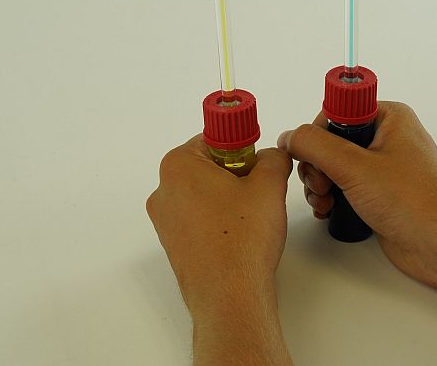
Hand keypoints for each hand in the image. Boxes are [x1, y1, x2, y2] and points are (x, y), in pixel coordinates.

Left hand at [146, 134, 292, 316]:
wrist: (230, 296)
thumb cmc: (242, 240)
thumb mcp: (269, 185)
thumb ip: (273, 158)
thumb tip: (271, 157)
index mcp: (178, 166)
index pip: (212, 140)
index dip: (240, 149)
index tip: (256, 163)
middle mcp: (163, 191)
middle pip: (206, 167)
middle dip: (235, 175)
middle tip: (258, 191)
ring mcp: (165, 221)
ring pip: (203, 195)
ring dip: (228, 199)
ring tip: (251, 218)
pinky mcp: (173, 245)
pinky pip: (199, 220)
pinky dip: (219, 222)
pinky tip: (239, 236)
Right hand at [278, 101, 436, 293]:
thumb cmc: (413, 201)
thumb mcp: (354, 166)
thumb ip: (315, 146)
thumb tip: (290, 136)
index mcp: (389, 118)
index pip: (337, 111)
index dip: (318, 133)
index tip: (311, 155)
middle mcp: (388, 139)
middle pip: (331, 141)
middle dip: (316, 165)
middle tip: (320, 184)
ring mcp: (384, 169)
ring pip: (335, 166)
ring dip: (320, 184)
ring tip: (324, 201)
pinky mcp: (382, 195)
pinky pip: (345, 187)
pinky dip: (331, 197)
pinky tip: (328, 211)